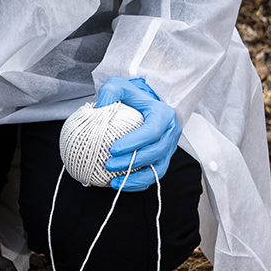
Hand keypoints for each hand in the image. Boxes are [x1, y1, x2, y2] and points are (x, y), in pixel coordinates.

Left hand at [96, 77, 180, 191]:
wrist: (147, 103)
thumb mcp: (120, 85)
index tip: (113, 149)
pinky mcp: (164, 159)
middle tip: (109, 164)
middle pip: (155, 152)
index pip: (152, 132)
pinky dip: (139, 183)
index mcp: (163, 115)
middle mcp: (170, 133)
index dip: (134, 143)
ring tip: (114, 182)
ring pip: (158, 169)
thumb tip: (100, 107)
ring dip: (136, 178)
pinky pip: (154, 176)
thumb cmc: (133, 96)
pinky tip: (120, 184)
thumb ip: (110, 92)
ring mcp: (169, 148)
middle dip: (132, 162)